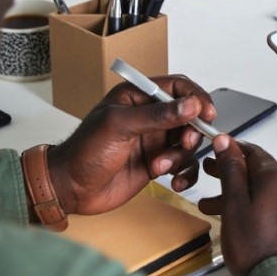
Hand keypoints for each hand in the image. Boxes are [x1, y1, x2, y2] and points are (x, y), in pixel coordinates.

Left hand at [46, 75, 215, 215]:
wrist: (70, 189)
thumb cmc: (84, 151)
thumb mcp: (120, 126)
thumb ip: (157, 115)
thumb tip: (190, 105)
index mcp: (138, 97)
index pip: (178, 87)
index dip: (196, 97)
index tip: (206, 113)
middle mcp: (150, 116)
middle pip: (189, 116)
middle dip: (191, 132)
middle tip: (183, 143)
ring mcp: (155, 140)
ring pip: (188, 142)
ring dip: (180, 156)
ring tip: (160, 167)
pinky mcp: (158, 162)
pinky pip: (183, 165)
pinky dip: (185, 173)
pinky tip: (174, 182)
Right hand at [199, 136, 276, 275]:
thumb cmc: (254, 244)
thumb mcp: (234, 205)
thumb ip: (231, 171)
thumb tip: (226, 140)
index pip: (253, 152)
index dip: (232, 150)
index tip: (213, 152)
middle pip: (260, 173)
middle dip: (233, 175)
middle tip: (207, 176)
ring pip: (268, 193)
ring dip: (242, 195)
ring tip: (212, 209)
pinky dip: (259, 208)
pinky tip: (243, 221)